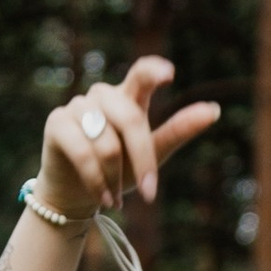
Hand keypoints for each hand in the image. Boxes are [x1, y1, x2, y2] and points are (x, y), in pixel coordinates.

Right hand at [37, 57, 221, 231]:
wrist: (75, 194)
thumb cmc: (118, 170)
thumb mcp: (151, 154)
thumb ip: (178, 131)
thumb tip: (213, 110)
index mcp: (128, 98)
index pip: (141, 74)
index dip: (153, 71)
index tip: (169, 74)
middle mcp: (102, 96)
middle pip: (130, 118)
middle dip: (142, 159)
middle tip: (150, 194)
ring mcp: (77, 106)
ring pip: (107, 142)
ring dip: (115, 177)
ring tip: (116, 198)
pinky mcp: (56, 123)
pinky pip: (84, 153)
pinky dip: (97, 181)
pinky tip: (104, 199)